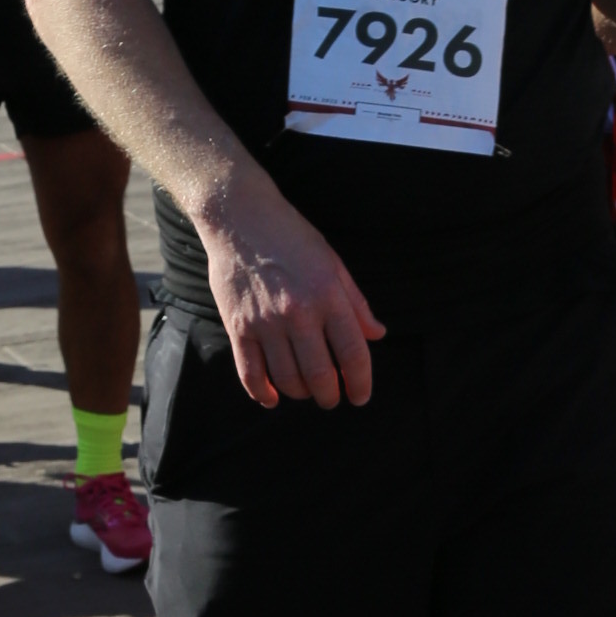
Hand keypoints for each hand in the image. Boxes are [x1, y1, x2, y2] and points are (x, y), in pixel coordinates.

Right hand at [199, 179, 387, 408]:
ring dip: (301, 394)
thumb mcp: (332, 263)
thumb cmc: (291, 237)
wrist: (240, 218)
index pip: (353, 353)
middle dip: (330, 396)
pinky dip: (263, 393)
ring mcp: (265, 322)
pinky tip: (273, 398)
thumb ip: (356, 302)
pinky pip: (250, 373)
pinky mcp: (237, 326)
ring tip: (306, 391)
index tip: (360, 396)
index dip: (361, 383)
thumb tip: (377, 335)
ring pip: (287, 379)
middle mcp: (298, 312)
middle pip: (320, 374)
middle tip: (332, 398)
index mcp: (328, 295)